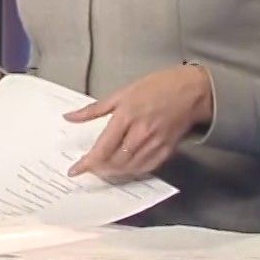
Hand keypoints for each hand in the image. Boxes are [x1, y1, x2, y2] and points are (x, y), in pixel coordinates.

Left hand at [65, 64, 213, 177]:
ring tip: (103, 169)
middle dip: (99, 169)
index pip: (102, 147)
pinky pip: (146, 168)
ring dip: (113, 172)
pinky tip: (124, 168)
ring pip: (129, 168)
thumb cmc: (156, 87)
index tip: (75, 170)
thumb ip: (93, 109)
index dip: (87, 163)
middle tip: (89, 168)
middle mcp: (140, 133)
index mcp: (126, 116)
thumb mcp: (121, 93)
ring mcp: (155, 143)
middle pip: (114, 161)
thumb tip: (69, 117)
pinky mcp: (166, 150)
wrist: (191, 90)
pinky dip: (132, 171)